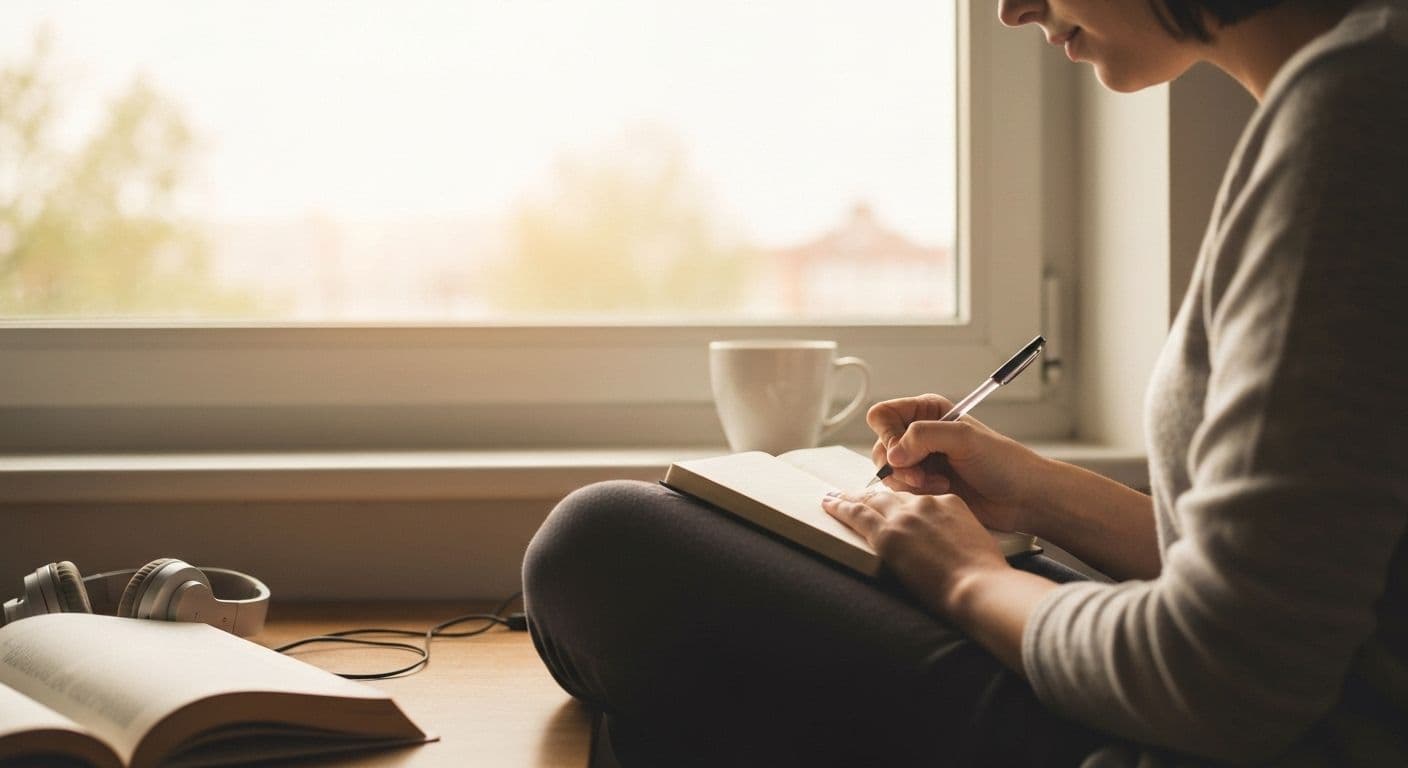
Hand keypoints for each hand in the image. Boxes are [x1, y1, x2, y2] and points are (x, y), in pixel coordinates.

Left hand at [821, 487, 1009, 616]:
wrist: (980, 586)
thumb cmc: (985, 575)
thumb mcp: (975, 541)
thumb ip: (956, 535)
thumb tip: (946, 547)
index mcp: (948, 502)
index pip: (915, 498)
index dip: (898, 502)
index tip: (888, 504)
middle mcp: (925, 503)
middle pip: (890, 495)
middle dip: (869, 495)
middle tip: (852, 495)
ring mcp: (904, 517)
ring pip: (870, 501)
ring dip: (850, 498)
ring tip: (834, 498)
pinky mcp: (888, 535)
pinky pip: (858, 515)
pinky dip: (841, 508)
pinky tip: (829, 504)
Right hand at [867, 394, 1049, 532]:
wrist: (1021, 497)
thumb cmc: (1004, 462)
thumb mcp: (964, 438)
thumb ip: (924, 436)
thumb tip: (893, 454)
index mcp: (928, 412)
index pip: (883, 415)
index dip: (887, 435)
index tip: (903, 453)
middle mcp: (920, 434)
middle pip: (881, 447)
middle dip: (899, 465)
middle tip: (922, 475)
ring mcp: (921, 461)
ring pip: (888, 472)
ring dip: (909, 482)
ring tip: (938, 484)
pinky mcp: (924, 486)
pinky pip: (900, 491)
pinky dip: (915, 494)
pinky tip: (941, 491)